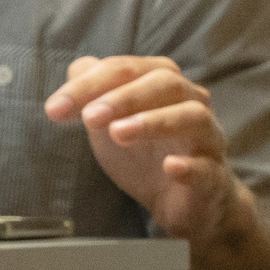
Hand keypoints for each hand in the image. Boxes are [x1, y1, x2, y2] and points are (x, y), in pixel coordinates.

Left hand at [45, 55, 249, 242]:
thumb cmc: (144, 154)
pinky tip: (170, 166)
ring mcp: (207, 139)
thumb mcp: (110, 122)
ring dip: (155, 121)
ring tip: (119, 133)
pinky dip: (191, 165)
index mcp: (162, 85)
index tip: (55, 109)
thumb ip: (93, 94)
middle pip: (165, 83)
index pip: (126, 69)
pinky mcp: (214, 177)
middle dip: (124, 97)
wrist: (182, 202)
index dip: (88, 85)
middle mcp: (190, 103)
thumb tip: (76, 66)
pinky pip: (209, 166)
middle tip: (89, 117)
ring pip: (193, 116)